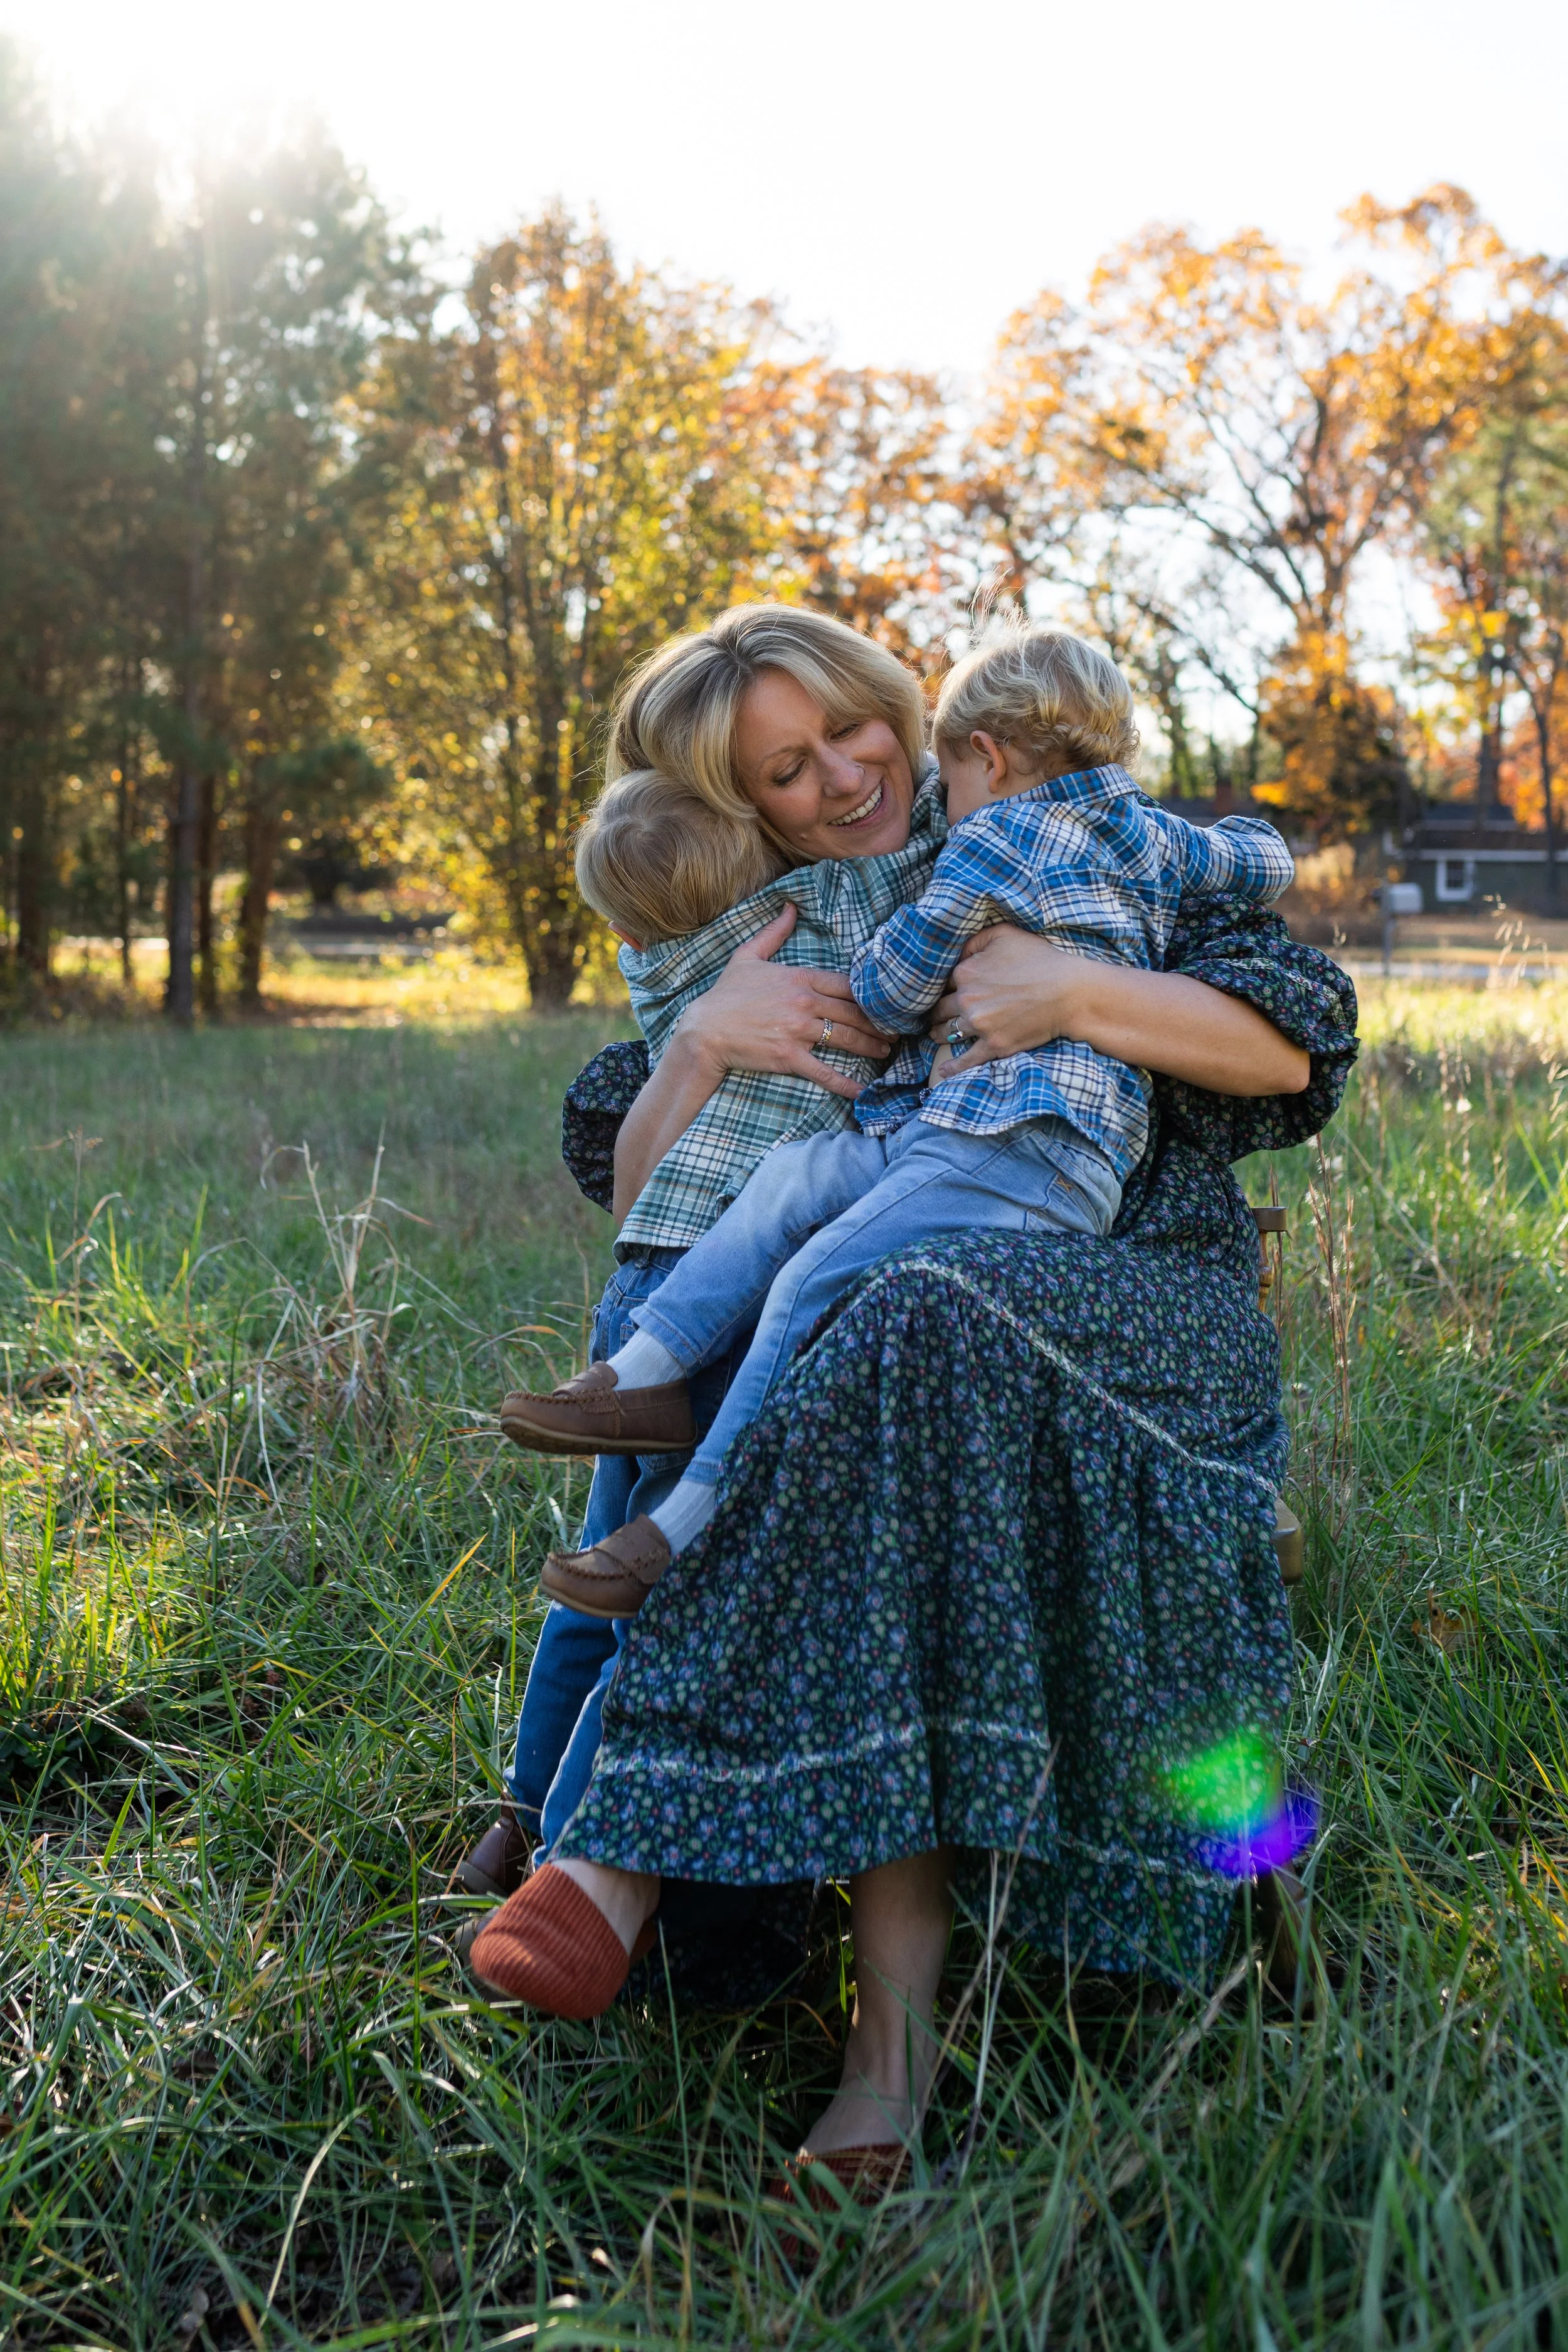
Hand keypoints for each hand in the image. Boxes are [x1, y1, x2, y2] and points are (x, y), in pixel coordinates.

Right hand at [675, 905, 891, 1101]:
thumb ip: (774, 932)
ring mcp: (798, 1030)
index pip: (847, 984)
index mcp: (800, 977)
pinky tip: (863, 1091)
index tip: (886, 1001)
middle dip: (879, 1022)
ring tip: (886, 1051)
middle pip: (854, 1012)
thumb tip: (790, 906)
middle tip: (896, 1030)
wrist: (704, 1031)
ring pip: (847, 1038)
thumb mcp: (747, 956)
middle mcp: (804, 1002)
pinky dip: (847, 1083)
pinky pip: (826, 1071)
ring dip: (871, 1046)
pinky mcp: (790, 1057)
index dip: (871, 994)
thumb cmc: (726, 995)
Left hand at [929, 925, 1084, 1082]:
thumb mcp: (1005, 935)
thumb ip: (975, 940)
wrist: (1069, 992)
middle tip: (934, 1015)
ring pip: (947, 1033)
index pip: (943, 981)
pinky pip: (966, 1060)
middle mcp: (967, 1000)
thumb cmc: (1041, 960)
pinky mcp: (994, 1045)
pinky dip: (953, 1067)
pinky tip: (943, 1072)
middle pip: (940, 1009)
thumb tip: (957, 952)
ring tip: (936, 1034)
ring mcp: (980, 1025)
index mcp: (965, 972)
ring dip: (939, 1034)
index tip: (946, 991)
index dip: (946, 986)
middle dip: (936, 1011)